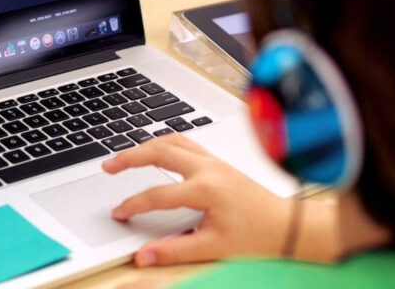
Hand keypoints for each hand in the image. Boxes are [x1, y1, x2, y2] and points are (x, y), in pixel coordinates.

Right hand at [102, 134, 293, 266]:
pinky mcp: (216, 161)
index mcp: (207, 189)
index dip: (134, 204)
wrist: (287, 226)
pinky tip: (154, 150)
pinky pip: (184, 142)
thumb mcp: (214, 248)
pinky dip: (163, 143)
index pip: (158, 194)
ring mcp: (213, 160)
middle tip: (108, 166)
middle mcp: (208, 168)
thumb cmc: (257, 236)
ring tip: (124, 156)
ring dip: (145, 145)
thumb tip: (144, 255)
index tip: (119, 213)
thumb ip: (174, 251)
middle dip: (129, 157)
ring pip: (172, 140)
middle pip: (159, 151)